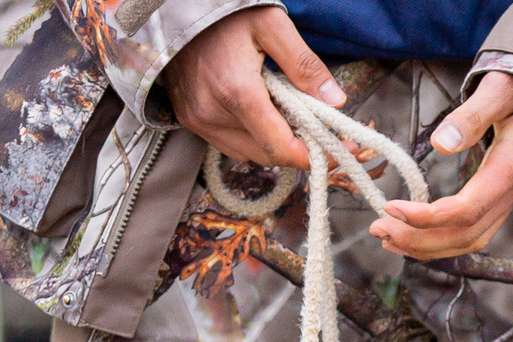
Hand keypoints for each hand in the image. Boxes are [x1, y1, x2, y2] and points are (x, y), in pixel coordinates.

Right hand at [162, 7, 350, 170]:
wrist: (177, 11)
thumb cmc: (225, 14)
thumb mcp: (272, 25)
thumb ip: (304, 64)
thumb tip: (336, 101)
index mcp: (237, 91)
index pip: (280, 146)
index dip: (312, 155)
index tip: (335, 151)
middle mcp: (213, 114)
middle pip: (267, 154)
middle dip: (296, 148)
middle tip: (319, 131)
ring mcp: (199, 121)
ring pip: (249, 153)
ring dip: (272, 143)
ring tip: (286, 114)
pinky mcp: (190, 121)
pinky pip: (229, 145)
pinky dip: (250, 137)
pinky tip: (258, 112)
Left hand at [370, 72, 512, 260]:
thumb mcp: (503, 88)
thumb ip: (473, 114)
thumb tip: (441, 144)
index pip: (467, 209)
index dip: (427, 217)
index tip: (390, 207)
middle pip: (464, 235)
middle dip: (419, 239)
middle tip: (378, 228)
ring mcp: (509, 200)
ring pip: (467, 241)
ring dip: (426, 246)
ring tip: (386, 237)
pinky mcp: (501, 200)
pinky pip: (471, 233)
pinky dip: (439, 240)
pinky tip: (411, 235)